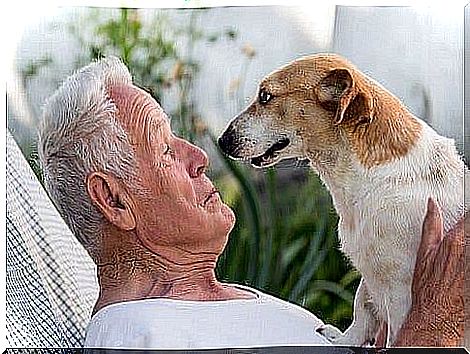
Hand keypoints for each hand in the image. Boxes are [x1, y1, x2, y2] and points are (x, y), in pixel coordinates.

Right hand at [393, 198, 464, 345]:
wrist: (436, 316)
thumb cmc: (428, 287)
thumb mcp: (424, 253)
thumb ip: (430, 225)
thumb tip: (432, 203)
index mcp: (455, 240)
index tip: (467, 215)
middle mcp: (469, 250)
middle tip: (465, 236)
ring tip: (464, 252)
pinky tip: (466, 264)